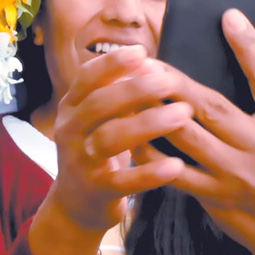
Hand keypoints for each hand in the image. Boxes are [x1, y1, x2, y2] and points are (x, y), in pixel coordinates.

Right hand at [30, 46, 191, 254]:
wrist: (76, 203)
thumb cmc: (96, 149)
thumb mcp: (96, 119)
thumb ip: (116, 93)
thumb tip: (150, 62)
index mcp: (71, 108)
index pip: (86, 78)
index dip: (112, 63)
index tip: (142, 52)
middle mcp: (70, 131)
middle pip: (100, 104)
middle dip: (136, 89)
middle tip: (170, 81)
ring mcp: (81, 161)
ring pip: (111, 138)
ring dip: (148, 124)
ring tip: (184, 114)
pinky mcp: (97, 190)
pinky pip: (124, 181)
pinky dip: (150, 173)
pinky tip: (175, 165)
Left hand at [138, 12, 254, 254]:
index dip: (248, 46)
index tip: (228, 17)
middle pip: (214, 107)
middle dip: (176, 82)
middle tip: (148, 60)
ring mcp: (240, 178)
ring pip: (189, 139)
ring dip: (156, 113)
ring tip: (131, 89)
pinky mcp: (217, 200)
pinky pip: (176, 174)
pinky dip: (152, 154)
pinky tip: (133, 134)